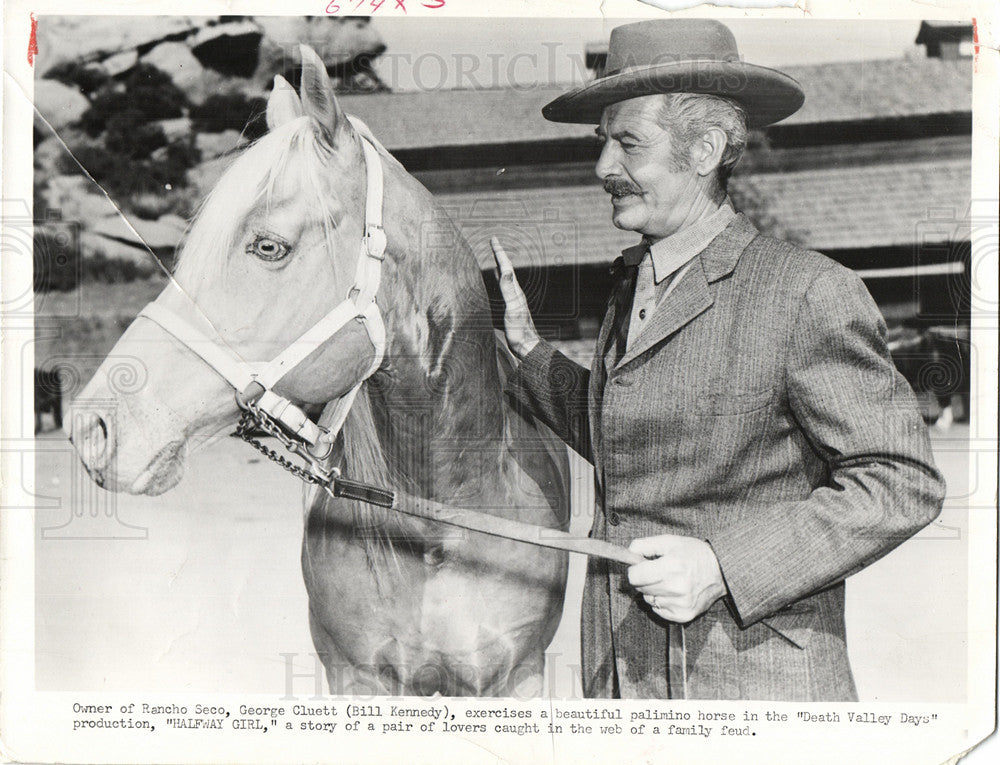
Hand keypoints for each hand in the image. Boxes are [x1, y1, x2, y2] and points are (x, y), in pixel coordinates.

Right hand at [491, 236, 539, 359]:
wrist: (526, 345)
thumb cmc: (519, 329)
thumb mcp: (513, 308)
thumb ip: (508, 290)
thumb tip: (505, 271)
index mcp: (515, 291)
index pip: (506, 267)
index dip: (499, 253)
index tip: (494, 239)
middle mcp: (515, 292)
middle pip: (506, 269)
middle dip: (499, 255)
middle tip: (494, 243)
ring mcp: (513, 299)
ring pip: (505, 277)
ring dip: (499, 265)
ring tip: (495, 257)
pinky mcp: (510, 306)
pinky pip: (503, 287)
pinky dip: (498, 279)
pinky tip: (496, 279)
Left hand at [627, 534, 726, 622]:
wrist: (721, 570)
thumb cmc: (694, 554)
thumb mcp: (670, 541)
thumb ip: (645, 545)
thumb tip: (628, 553)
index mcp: (673, 566)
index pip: (635, 577)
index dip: (635, 570)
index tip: (642, 566)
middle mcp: (677, 587)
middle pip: (641, 589)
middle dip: (645, 579)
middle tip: (659, 572)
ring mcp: (681, 603)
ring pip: (649, 600)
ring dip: (654, 592)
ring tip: (669, 581)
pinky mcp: (684, 615)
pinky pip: (659, 611)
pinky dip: (662, 602)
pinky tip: (674, 593)